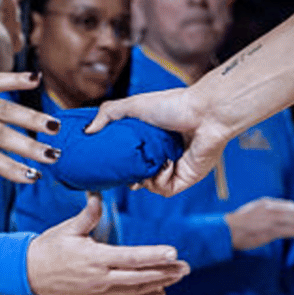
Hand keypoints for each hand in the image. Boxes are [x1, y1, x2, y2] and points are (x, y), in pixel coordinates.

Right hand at [26, 193, 187, 294]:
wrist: (29, 272)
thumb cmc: (50, 245)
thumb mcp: (68, 228)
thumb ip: (87, 214)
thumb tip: (97, 194)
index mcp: (94, 258)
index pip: (131, 257)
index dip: (153, 255)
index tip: (174, 252)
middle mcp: (98, 278)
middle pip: (138, 276)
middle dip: (165, 272)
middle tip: (186, 267)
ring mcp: (97, 293)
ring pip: (134, 291)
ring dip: (159, 284)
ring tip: (179, 277)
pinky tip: (159, 294)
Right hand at [88, 86, 228, 194]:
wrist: (205, 113)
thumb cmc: (175, 105)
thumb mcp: (134, 105)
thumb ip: (107, 114)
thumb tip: (87, 131)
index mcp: (153, 139)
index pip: (131, 158)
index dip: (119, 164)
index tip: (106, 166)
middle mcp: (164, 154)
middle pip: (139, 174)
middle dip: (128, 177)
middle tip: (120, 173)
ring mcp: (175, 167)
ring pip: (150, 185)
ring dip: (144, 178)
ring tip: (147, 165)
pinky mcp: (187, 178)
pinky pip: (165, 189)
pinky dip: (160, 181)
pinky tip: (165, 165)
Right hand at [226, 197, 293, 251]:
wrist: (225, 231)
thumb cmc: (235, 226)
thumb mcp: (251, 213)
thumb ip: (262, 213)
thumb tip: (271, 216)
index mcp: (265, 203)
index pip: (287, 204)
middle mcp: (270, 208)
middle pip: (293, 210)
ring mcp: (271, 218)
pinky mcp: (270, 229)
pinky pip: (290, 230)